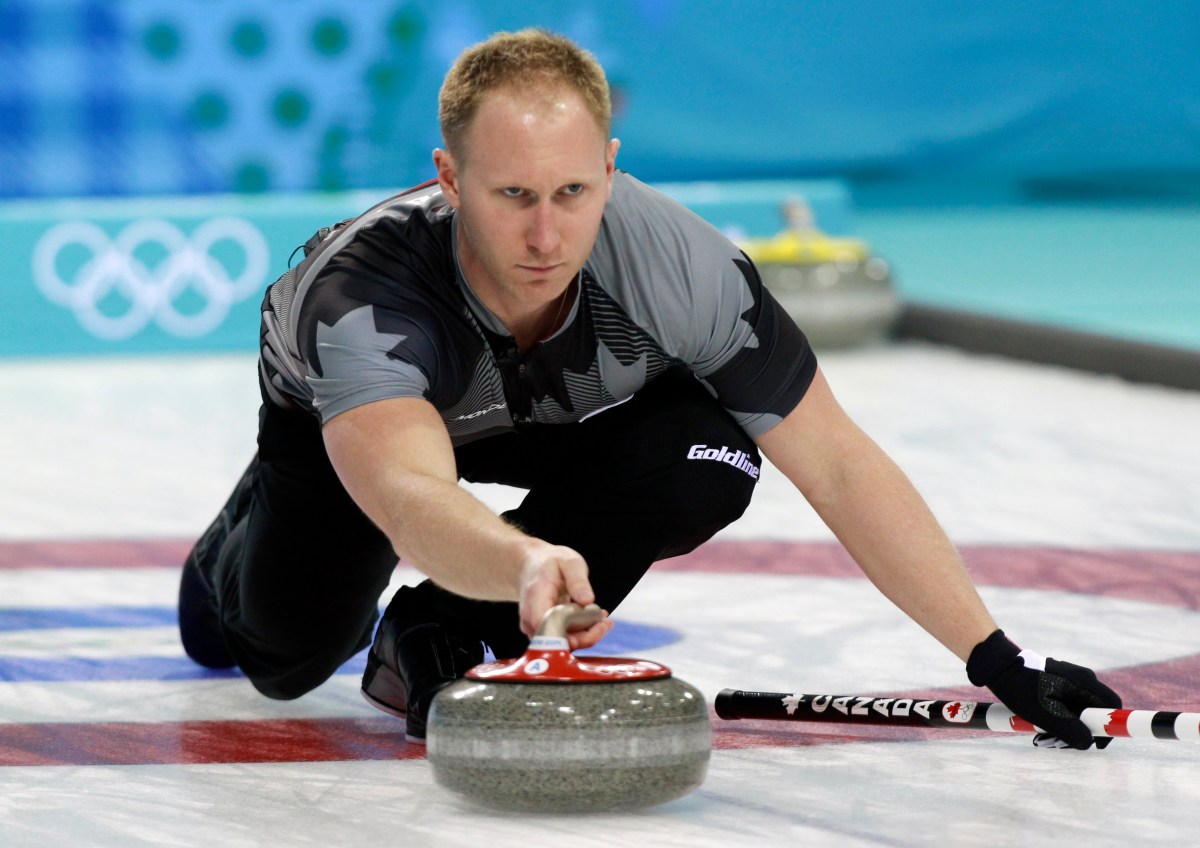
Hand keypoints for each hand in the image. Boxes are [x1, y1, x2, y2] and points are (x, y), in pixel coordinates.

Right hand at [517, 542, 612, 649]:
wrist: (532, 566)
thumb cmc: (550, 563)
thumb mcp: (569, 562)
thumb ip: (578, 580)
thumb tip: (587, 600)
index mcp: (536, 597)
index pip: (548, 626)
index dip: (572, 632)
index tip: (596, 622)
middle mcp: (530, 617)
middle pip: (557, 640)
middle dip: (586, 636)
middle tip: (605, 621)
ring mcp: (535, 627)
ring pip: (561, 644)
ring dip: (585, 635)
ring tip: (601, 617)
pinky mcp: (543, 631)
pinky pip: (562, 639)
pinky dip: (580, 633)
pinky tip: (593, 620)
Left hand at [967, 629, 1121, 749]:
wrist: (998, 668)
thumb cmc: (1022, 688)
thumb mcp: (1047, 714)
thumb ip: (1071, 731)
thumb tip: (1088, 744)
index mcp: (1084, 682)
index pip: (1112, 705)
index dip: (1110, 726)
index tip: (1096, 743)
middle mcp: (1081, 679)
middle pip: (1094, 711)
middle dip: (1082, 731)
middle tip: (1059, 744)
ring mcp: (1069, 681)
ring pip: (1078, 711)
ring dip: (1067, 727)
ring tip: (1043, 738)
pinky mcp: (1057, 685)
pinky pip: (1066, 706)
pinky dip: (1058, 719)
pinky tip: (1040, 728)